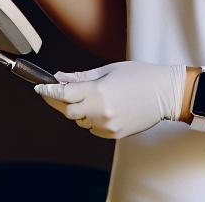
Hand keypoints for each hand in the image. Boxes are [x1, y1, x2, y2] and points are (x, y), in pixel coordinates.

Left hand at [33, 61, 187, 138]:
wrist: (165, 93)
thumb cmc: (140, 76)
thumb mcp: (109, 70)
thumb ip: (82, 77)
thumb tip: (60, 78)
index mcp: (99, 90)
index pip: (63, 94)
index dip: (48, 91)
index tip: (39, 87)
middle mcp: (101, 110)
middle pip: (67, 111)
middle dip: (59, 103)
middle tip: (58, 94)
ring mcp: (108, 124)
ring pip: (80, 121)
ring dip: (78, 111)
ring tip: (90, 98)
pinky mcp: (114, 134)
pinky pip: (93, 129)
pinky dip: (91, 119)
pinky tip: (103, 108)